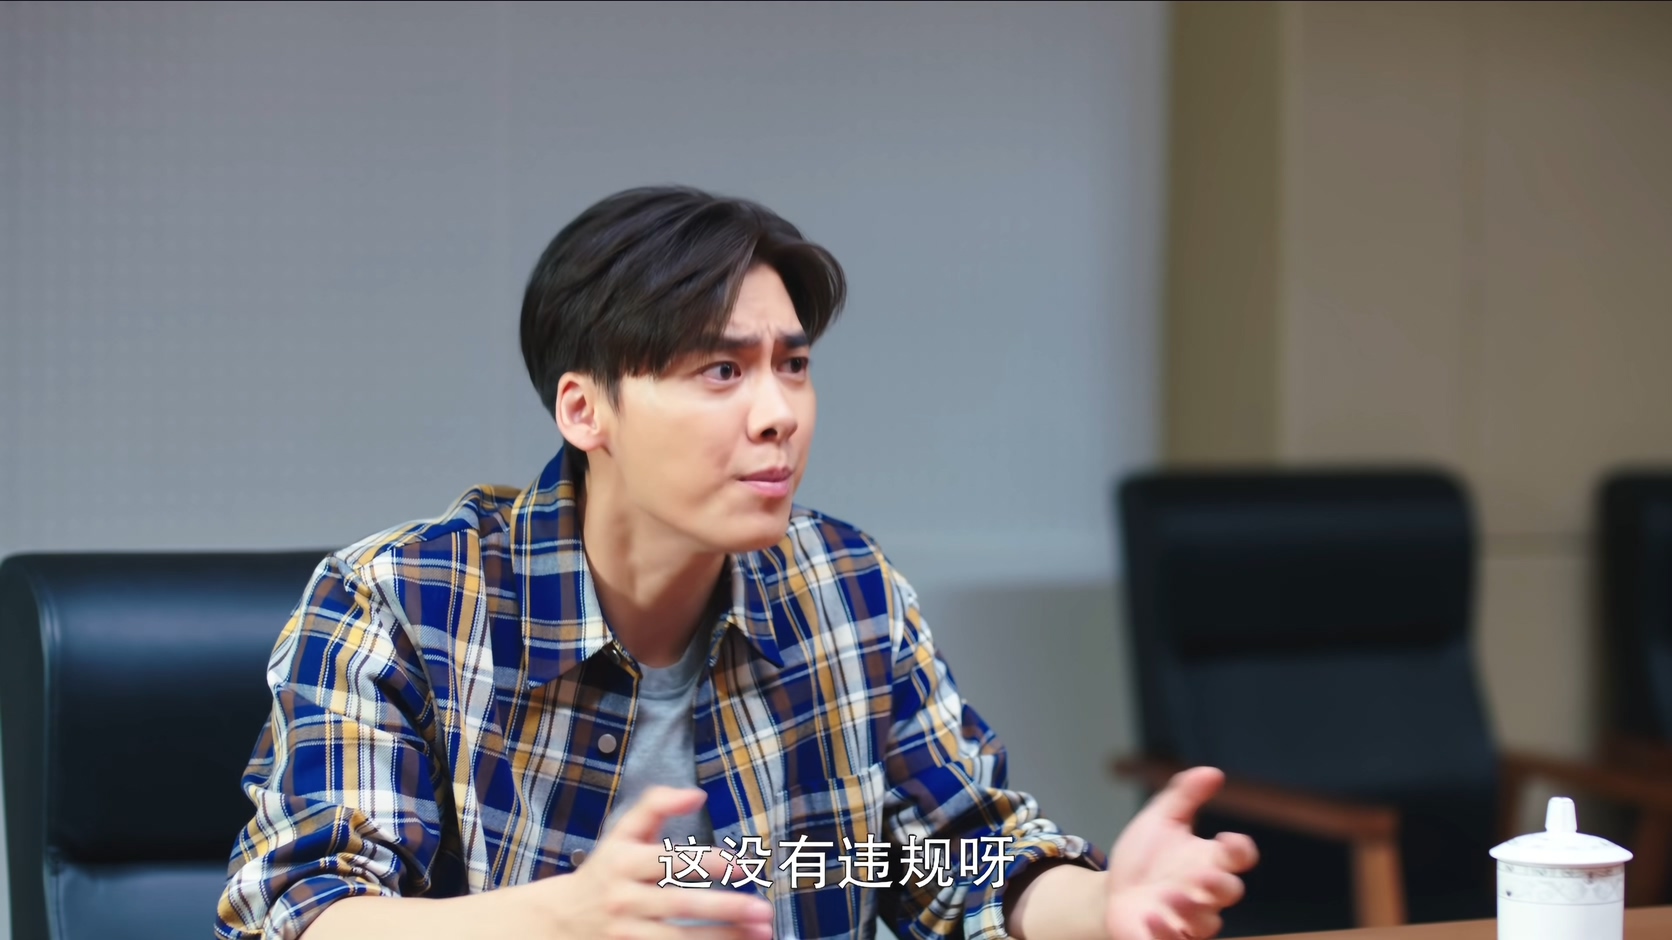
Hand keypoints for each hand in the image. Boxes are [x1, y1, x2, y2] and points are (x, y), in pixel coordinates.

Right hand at [520, 785, 774, 939]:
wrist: (561, 919)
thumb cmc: (605, 869)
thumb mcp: (622, 832)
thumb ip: (656, 805)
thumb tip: (697, 794)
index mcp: (624, 862)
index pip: (670, 861)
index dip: (708, 862)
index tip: (743, 866)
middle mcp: (624, 899)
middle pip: (680, 905)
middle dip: (725, 909)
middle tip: (764, 911)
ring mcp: (626, 933)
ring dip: (723, 938)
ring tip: (763, 934)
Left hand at [1103, 767, 1257, 939]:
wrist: (1113, 893)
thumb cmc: (1145, 857)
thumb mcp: (1160, 820)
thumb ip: (1184, 795)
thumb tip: (1213, 772)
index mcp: (1209, 859)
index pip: (1241, 855)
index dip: (1240, 849)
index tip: (1226, 840)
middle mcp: (1205, 892)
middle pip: (1230, 891)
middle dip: (1219, 885)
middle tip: (1200, 876)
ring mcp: (1189, 918)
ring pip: (1206, 922)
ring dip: (1192, 910)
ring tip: (1169, 896)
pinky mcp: (1168, 937)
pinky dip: (1166, 934)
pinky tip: (1150, 919)